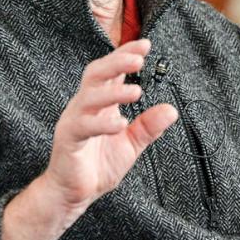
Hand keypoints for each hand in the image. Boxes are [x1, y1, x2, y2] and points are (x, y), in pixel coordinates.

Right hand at [42, 38, 177, 217]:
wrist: (72, 194)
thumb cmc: (97, 165)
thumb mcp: (130, 145)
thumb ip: (148, 127)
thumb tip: (171, 110)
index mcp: (99, 104)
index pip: (110, 71)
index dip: (125, 55)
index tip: (145, 45)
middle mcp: (84, 106)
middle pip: (96, 74)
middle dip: (116, 62)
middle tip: (139, 59)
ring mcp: (74, 121)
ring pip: (89, 96)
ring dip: (113, 92)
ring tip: (136, 92)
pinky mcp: (68, 139)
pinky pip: (83, 126)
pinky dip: (102, 123)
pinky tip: (120, 124)